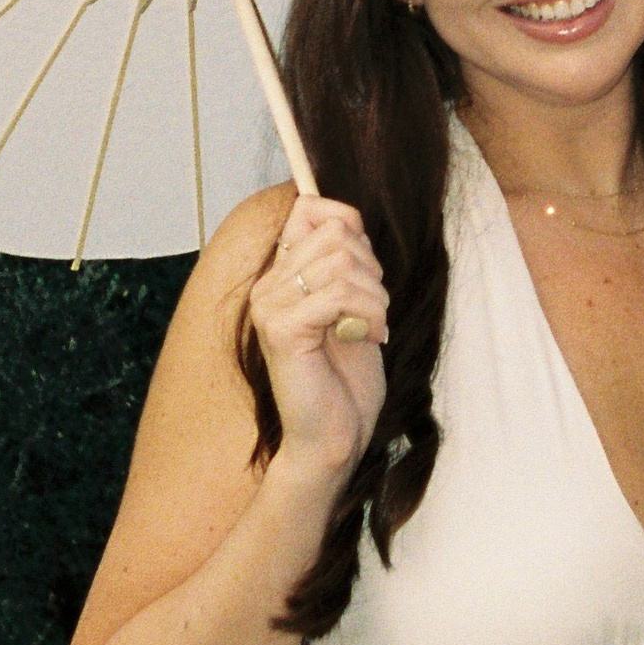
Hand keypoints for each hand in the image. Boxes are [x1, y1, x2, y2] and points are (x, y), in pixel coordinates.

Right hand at [246, 197, 387, 476]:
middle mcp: (268, 286)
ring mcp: (270, 307)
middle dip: (372, 268)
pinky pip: (337, 294)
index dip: (350, 225)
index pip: (309, 208)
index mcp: (281, 275)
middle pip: (335, 232)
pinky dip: (368, 314)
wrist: (332, 436)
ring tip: (374, 327)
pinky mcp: (283, 330)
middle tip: (374, 309)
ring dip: (375, 296)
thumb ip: (345, 264)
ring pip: (341, 261)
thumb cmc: (345, 379)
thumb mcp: (352, 307)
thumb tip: (350, 219)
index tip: (367, 271)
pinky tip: (369, 338)